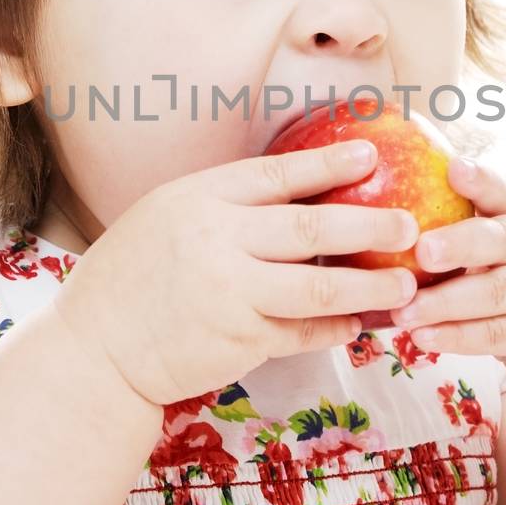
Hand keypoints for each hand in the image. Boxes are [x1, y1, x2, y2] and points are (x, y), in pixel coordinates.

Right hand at [52, 142, 419, 407]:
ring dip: (369, 287)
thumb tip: (298, 196)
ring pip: (319, 289)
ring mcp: (230, 294)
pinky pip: (303, 332)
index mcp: (199, 200)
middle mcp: (217, 242)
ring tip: (405, 285)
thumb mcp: (167, 218)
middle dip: (369, 226)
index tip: (369, 154)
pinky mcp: (239, 342)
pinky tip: (360, 323)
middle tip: (410, 225)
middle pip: (311, 229)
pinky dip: (335, 328)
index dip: (327, 163)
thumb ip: (225, 210)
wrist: (95, 350)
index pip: (276, 175)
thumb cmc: (132, 278)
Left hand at [387, 154, 505, 417]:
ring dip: (446, 302)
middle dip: (459, 244)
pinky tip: (425, 337)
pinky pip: (502, 333)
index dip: (482, 182)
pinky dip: (459, 337)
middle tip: (421, 250)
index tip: (453, 170)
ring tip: (403, 310)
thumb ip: (479, 235)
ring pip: (499, 292)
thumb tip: (399, 221)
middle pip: (505, 240)